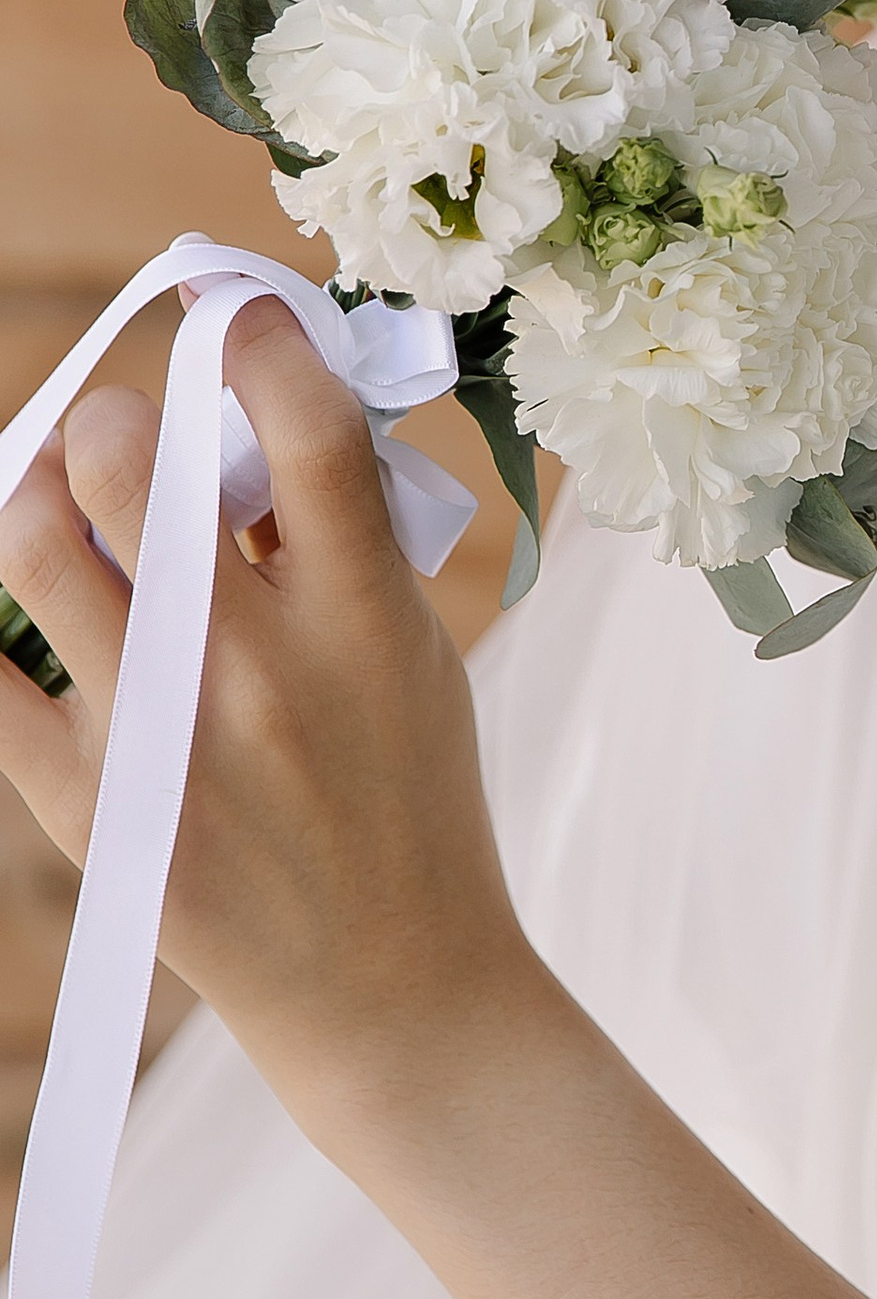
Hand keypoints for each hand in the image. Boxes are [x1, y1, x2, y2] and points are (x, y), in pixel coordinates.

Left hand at [0, 298, 535, 1110]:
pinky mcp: (86, 803)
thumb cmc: (407, 797)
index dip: (253, 338)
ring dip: (32, 492)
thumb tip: (244, 414)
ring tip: (54, 499)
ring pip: (34, 550)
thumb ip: (338, 538)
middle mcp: (256, 665)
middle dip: (111, 417)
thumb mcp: (415, 649)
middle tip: (122, 434)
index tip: (229, 318)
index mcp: (365, 613)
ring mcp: (159, 735)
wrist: (388, 980)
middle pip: (127, 466)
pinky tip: (21, 602)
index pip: (304, 424)